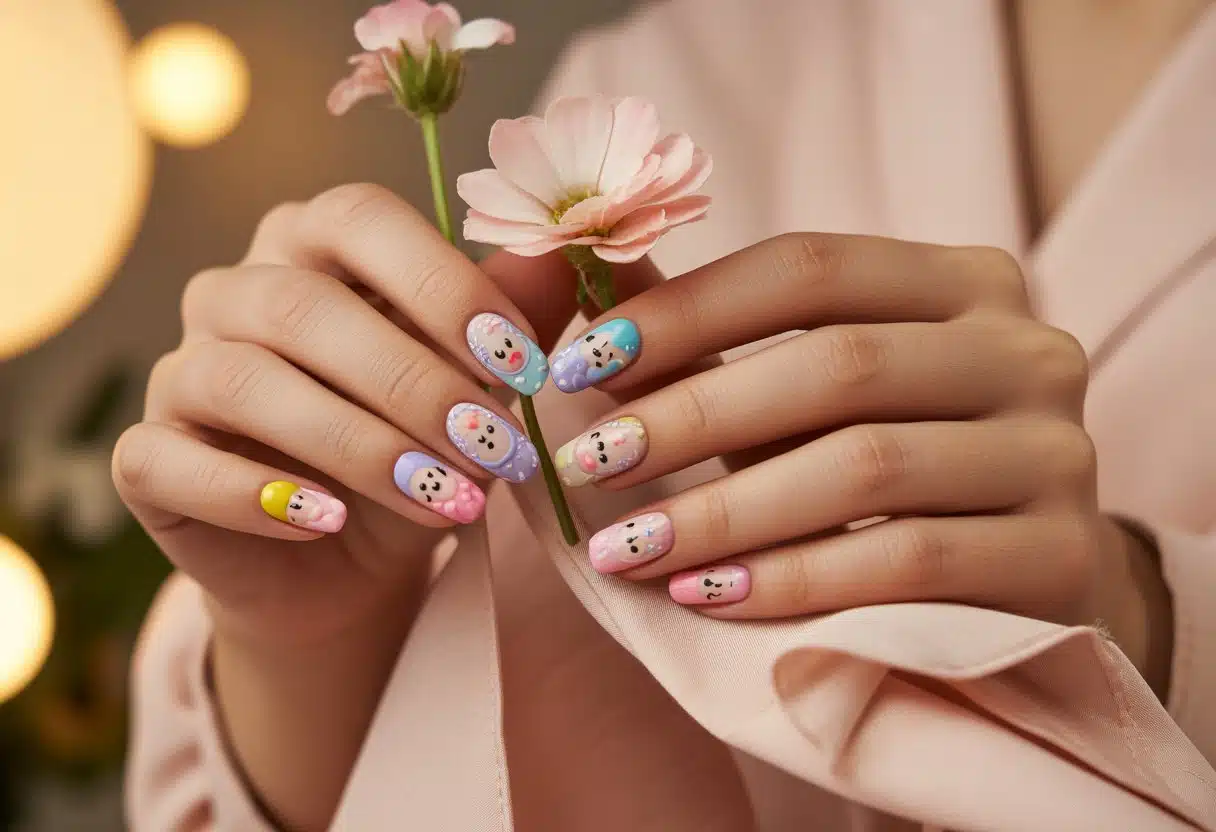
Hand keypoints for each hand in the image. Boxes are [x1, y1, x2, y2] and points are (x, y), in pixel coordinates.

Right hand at [113, 183, 558, 648]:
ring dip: (354, 444)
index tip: (523, 365)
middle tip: (494, 451)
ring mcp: (180, 370)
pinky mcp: (147, 457)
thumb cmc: (419, 453)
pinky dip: (253, 495)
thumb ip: (514, 322)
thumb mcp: (478, 391)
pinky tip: (327, 522)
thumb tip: (563, 254)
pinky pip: (167, 459)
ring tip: (441, 499)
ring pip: (239, 380)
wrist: (350, 564)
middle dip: (414, 383)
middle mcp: (236, 291)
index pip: (362, 222)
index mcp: (315, 245)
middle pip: (302, 306)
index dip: (442, 286)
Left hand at [554, 233, 1165, 667]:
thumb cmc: (898, 473)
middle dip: (692, 417)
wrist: (1032, 580)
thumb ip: (725, 339)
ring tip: (625, 547)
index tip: (580, 364)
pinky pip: (905, 562)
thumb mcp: (818, 392)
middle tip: (590, 464)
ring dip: (722, 511)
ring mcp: (1057, 452)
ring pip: (865, 466)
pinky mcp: (1061, 555)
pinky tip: (707, 596)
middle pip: (838, 364)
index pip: (810, 266)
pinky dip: (790, 580)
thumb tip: (590, 292)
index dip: (686, 311)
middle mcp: (1025, 350)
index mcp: (962, 283)